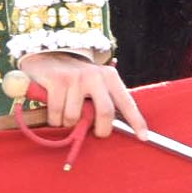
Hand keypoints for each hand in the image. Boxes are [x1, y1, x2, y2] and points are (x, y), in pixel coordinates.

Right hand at [18, 53, 149, 139]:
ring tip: (66, 114)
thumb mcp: (96, 84)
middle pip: (104, 112)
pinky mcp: (56, 80)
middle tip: (95, 133)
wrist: (48, 55)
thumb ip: (106, 101)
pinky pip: (57, 113)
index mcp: (110, 77)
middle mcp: (95, 75)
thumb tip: (119, 127)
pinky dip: (54, 119)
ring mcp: (75, 77)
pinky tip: (54, 112)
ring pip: (75, 117)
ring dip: (68, 124)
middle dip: (101, 130)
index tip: (143, 137)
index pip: (126, 102)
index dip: (136, 121)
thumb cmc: (76, 78)